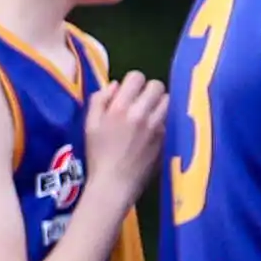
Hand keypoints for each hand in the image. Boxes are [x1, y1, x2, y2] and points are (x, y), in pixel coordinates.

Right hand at [82, 74, 168, 214]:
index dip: (133, 82)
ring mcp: (157, 127)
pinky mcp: (166, 139)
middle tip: (142, 102)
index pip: (137, 77)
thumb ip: (99, 99)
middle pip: (157, 86)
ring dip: (160, 104)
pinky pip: (170, 119)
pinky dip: (163, 120)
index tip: (130, 93)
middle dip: (149, 90)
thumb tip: (116, 85)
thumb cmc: (98, 154)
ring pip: (168, 101)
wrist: (115, 183)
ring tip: (151, 114)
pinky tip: (154, 130)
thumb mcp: (90, 124)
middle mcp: (141, 114)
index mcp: (120, 107)